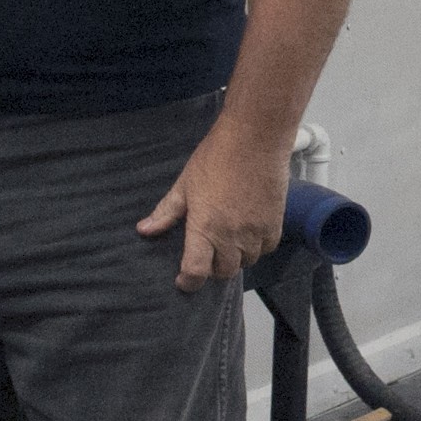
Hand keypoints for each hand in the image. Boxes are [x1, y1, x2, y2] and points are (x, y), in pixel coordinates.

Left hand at [137, 125, 288, 291]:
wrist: (255, 138)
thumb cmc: (217, 156)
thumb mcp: (185, 184)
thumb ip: (166, 212)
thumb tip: (145, 230)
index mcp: (205, 227)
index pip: (196, 272)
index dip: (188, 282)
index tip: (184, 281)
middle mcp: (231, 235)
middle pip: (223, 271)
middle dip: (212, 268)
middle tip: (206, 254)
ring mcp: (256, 231)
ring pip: (246, 262)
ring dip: (235, 257)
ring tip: (228, 240)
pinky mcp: (275, 223)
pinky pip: (266, 248)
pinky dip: (256, 246)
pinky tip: (248, 231)